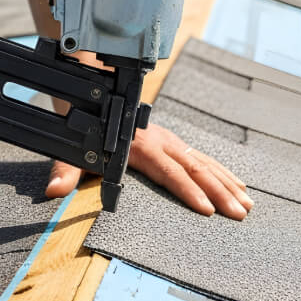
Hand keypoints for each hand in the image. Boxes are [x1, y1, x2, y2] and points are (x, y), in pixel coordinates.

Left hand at [45, 121, 253, 218]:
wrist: (89, 87)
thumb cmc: (82, 122)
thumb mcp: (70, 148)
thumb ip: (64, 171)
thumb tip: (53, 191)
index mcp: (137, 146)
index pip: (167, 172)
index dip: (187, 191)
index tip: (207, 210)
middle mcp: (158, 140)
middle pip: (194, 168)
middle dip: (219, 192)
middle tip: (240, 213)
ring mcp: (168, 138)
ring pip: (203, 161)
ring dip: (226, 183)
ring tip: (247, 203)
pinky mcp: (172, 140)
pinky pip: (201, 156)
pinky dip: (221, 171)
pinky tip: (238, 184)